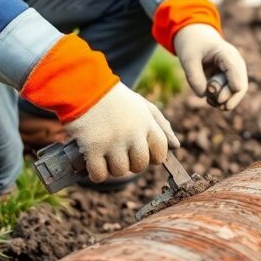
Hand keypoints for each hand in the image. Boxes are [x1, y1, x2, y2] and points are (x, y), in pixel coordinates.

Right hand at [64, 82, 179, 182]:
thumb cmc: (115, 98)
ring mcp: (113, 141)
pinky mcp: (92, 147)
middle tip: (119, 153)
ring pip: (120, 171)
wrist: (85, 85)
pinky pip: (99, 175)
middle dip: (131, 163)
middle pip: (140, 165)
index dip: (152, 156)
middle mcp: (133, 133)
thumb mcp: (142, 105)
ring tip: (105, 154)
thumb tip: (176, 146)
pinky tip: (92, 162)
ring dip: (112, 168)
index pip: (160, 152)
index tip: (141, 151)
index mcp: (147, 122)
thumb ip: (161, 125)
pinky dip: (95, 173)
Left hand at [173, 24, 247, 109]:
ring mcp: (235, 73)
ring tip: (208, 99)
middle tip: (210, 101)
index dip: (231, 88)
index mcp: (228, 54)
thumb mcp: (188, 58)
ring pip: (235, 93)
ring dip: (221, 100)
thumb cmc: (193, 46)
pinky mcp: (230, 80)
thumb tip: (203, 95)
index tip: (220, 99)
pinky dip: (219, 100)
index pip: (235, 72)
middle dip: (225, 96)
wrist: (197, 39)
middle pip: (239, 86)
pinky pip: (230, 95)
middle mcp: (236, 64)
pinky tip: (209, 99)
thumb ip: (194, 76)